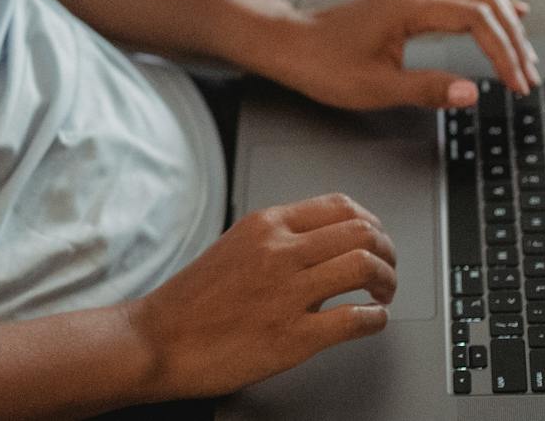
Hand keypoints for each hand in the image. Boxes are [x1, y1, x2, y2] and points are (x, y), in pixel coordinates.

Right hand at [125, 193, 394, 399]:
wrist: (157, 339)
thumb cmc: (191, 301)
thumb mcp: (235, 246)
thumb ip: (276, 239)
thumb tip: (319, 242)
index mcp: (266, 224)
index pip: (340, 205)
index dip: (371, 223)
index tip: (376, 239)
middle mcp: (280, 251)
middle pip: (362, 232)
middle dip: (387, 252)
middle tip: (387, 270)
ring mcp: (288, 292)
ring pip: (364, 266)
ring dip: (387, 282)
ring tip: (382, 295)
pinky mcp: (293, 336)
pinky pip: (355, 319)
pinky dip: (376, 320)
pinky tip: (372, 322)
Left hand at [245, 0, 539, 110]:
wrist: (289, 45)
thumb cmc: (324, 66)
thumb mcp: (375, 87)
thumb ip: (427, 89)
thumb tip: (472, 93)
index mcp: (410, 7)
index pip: (479, 20)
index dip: (505, 53)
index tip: (518, 84)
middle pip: (486, 2)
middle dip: (514, 39)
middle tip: (530, 76)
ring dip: (505, 22)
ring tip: (525, 55)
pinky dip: (489, 9)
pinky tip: (506, 17)